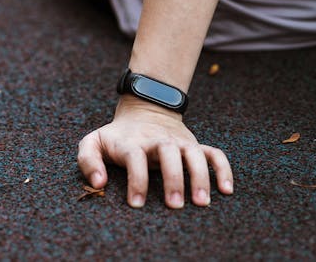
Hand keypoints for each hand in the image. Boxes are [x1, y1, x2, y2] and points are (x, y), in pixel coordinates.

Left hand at [77, 95, 233, 207]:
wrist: (143, 110)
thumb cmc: (117, 136)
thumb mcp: (94, 142)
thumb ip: (88, 160)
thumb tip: (99, 183)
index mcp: (132, 141)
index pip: (135, 157)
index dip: (136, 179)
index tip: (136, 204)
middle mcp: (158, 140)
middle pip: (168, 153)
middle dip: (172, 179)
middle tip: (174, 205)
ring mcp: (178, 141)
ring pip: (194, 154)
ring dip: (200, 176)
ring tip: (202, 202)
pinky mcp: (194, 144)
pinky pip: (214, 153)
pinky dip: (223, 169)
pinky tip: (227, 190)